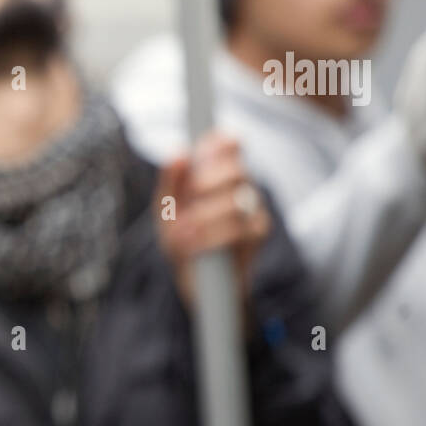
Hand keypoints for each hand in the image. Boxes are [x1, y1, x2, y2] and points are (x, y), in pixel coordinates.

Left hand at [153, 131, 269, 313]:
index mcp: (218, 172)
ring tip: (182, 231)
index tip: (201, 152)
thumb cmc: (182, 237)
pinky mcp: (258, 234)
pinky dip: (211, 237)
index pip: (230, 144)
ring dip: (204, 216)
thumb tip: (179, 151)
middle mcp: (240, 186)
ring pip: (236, 201)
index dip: (220, 143)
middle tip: (190, 198)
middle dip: (207, 182)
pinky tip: (192, 244)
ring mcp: (253, 208)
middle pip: (236, 170)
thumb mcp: (167, 209)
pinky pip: (239, 229)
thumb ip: (171, 181)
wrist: (194, 281)